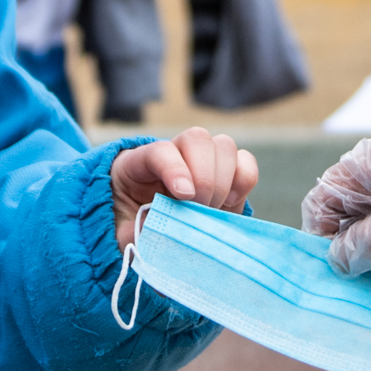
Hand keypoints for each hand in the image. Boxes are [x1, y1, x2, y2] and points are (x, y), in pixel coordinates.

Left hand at [112, 126, 259, 245]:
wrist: (149, 229)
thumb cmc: (131, 227)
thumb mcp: (125, 232)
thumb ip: (138, 230)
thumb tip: (165, 228)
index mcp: (138, 163)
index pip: (160, 151)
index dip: (174, 169)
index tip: (183, 195)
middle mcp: (175, 153)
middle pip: (197, 139)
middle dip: (204, 177)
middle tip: (199, 208)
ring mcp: (204, 161)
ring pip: (224, 146)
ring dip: (223, 180)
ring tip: (211, 210)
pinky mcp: (229, 176)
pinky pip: (246, 162)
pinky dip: (244, 180)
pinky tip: (228, 204)